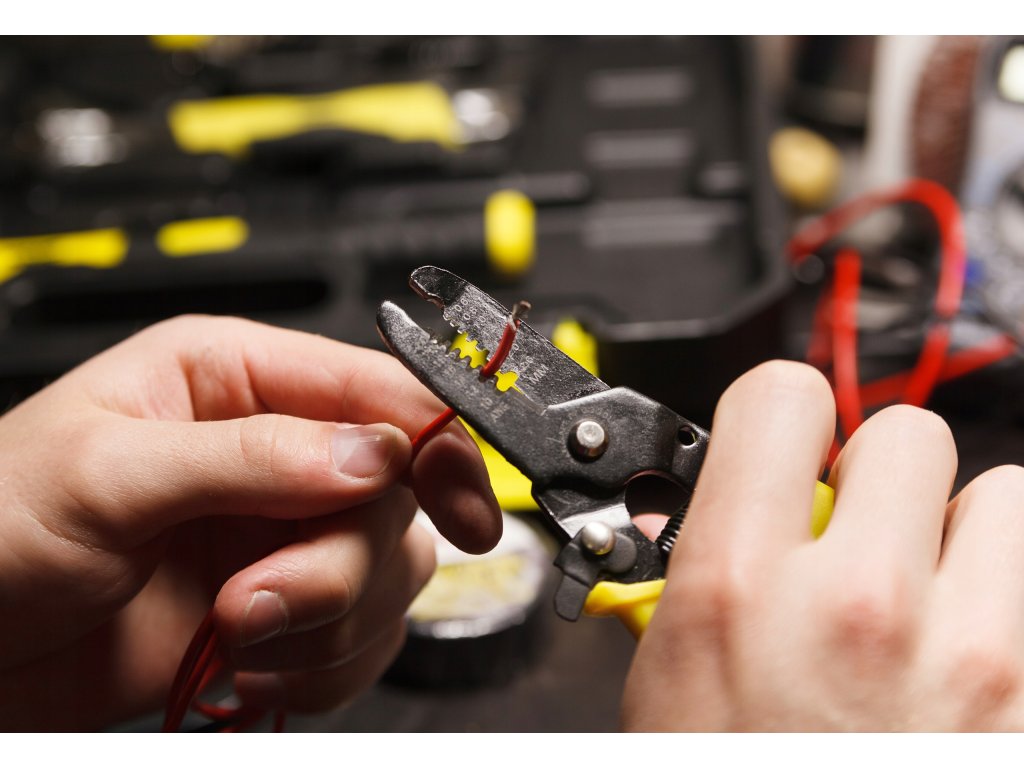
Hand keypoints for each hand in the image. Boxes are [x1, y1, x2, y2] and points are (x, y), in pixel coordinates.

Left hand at [0, 315, 499, 729]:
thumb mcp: (107, 473)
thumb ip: (248, 456)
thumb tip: (369, 454)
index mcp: (237, 381)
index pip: (379, 393)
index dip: (435, 444)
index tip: (466, 504)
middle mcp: (277, 454)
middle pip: (395, 499)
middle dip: (339, 565)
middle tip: (258, 600)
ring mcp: (285, 536)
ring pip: (389, 573)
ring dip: (326, 622)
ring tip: (234, 634)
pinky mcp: (284, 609)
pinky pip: (362, 637)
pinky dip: (325, 668)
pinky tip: (252, 667)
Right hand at [623, 360, 1023, 730]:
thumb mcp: (667, 670)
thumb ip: (699, 563)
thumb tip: (714, 497)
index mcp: (740, 584)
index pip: (781, 397)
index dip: (779, 412)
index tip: (784, 440)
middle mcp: (859, 606)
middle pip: (907, 431)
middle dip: (876, 471)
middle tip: (853, 529)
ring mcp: (966, 655)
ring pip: (1001, 497)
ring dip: (956, 532)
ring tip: (917, 591)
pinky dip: (996, 606)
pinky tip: (948, 654)